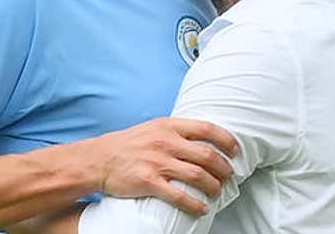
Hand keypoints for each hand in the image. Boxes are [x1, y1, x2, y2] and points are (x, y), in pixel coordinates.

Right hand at [82, 117, 237, 215]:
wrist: (99, 159)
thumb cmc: (128, 144)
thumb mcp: (152, 128)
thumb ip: (175, 131)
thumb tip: (202, 138)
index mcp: (168, 126)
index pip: (206, 129)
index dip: (226, 140)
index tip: (235, 151)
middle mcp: (165, 142)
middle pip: (207, 155)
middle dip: (223, 168)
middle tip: (229, 177)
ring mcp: (157, 162)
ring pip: (198, 176)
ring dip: (214, 186)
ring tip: (218, 192)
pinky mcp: (149, 182)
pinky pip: (179, 196)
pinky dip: (195, 204)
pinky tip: (202, 208)